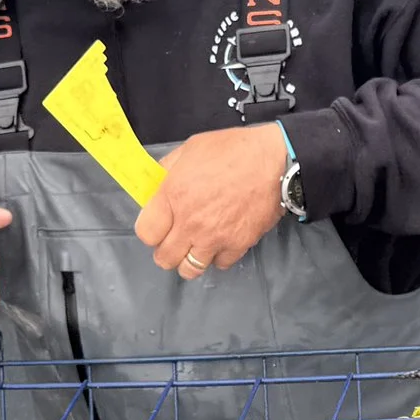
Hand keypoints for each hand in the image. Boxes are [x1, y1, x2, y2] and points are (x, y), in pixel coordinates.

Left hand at [135, 125, 288, 279]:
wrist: (274, 161)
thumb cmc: (233, 150)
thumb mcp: (190, 149)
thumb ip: (167, 171)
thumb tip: (153, 188)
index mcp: (173, 195)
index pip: (146, 233)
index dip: (150, 230)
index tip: (158, 225)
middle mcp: (190, 223)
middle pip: (164, 258)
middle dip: (166, 250)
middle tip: (175, 239)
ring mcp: (214, 238)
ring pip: (190, 269)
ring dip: (189, 260)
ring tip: (195, 247)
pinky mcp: (237, 245)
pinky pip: (219, 264)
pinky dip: (217, 257)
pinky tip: (219, 242)